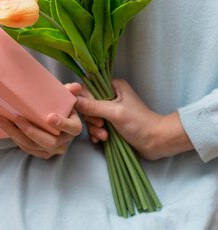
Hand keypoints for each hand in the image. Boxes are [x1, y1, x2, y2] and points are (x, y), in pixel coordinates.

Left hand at [0, 82, 82, 158]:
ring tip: (2, 120)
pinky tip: (6, 127)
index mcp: (74, 127)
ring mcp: (53, 149)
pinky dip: (16, 138)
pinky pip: (27, 148)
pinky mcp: (41, 152)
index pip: (72, 128)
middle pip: (49, 142)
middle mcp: (64, 141)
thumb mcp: (65, 98)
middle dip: (31, 131)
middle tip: (17, 118)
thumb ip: (69, 93)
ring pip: (34, 146)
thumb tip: (75, 86)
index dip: (62, 124)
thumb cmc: (58, 106)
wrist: (52, 117)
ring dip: (16, 134)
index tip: (49, 117)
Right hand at [74, 79, 193, 159]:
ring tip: (104, 135)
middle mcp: (110, 96)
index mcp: (113, 86)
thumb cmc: (140, 123)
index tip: (91, 112)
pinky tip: (101, 139)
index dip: (84, 100)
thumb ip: (93, 106)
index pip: (88, 88)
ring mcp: (110, 110)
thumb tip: (72, 101)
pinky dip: (96, 133)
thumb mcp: (115, 113)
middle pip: (87, 104)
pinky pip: (94, 126)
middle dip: (91, 118)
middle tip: (101, 125)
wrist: (156, 142)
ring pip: (90, 117)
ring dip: (94, 128)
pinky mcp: (110, 123)